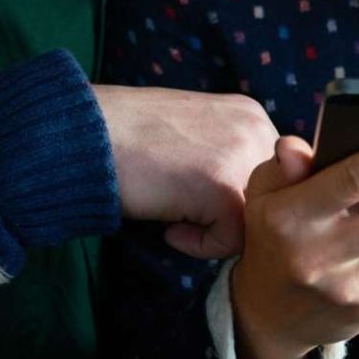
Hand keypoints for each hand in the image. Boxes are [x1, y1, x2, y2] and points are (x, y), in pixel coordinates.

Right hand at [93, 85, 278, 257]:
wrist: (87, 132)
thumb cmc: (132, 138)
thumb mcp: (198, 133)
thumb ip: (230, 155)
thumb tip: (255, 203)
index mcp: (251, 114)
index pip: (271, 178)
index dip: (236, 197)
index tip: (198, 195)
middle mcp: (257, 128)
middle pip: (268, 202)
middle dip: (231, 215)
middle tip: (188, 208)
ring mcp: (243, 155)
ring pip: (255, 223)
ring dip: (216, 229)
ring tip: (177, 213)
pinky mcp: (224, 187)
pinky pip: (231, 242)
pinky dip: (198, 244)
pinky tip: (169, 224)